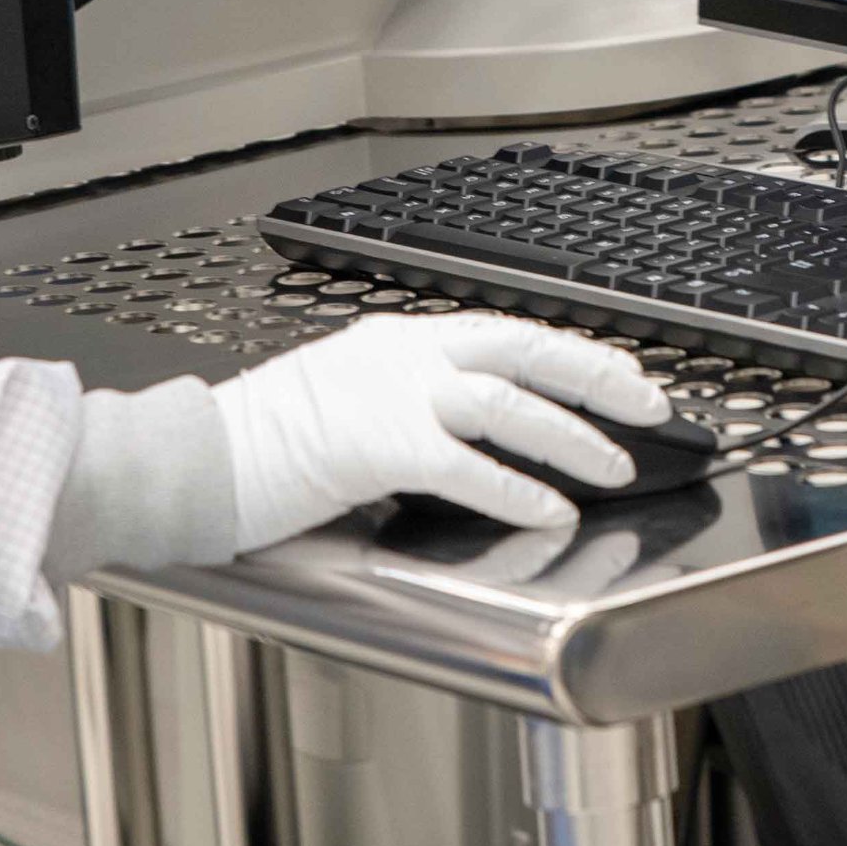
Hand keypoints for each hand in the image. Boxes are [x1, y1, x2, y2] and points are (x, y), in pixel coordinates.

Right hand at [212, 311, 671, 545]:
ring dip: (570, 436)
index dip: (579, 356)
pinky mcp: (373, 445)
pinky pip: (464, 466)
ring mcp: (389, 395)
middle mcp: (403, 354)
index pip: (512, 335)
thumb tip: (487, 445)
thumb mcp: (351, 400)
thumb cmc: (264, 444)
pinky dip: (515, 488)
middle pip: (527, 348)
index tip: (626, 379)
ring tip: (613, 467)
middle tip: (651, 407)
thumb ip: (417, 410)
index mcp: (401, 340)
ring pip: (508, 402)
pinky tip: (548, 510)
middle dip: (599, 377)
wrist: (195, 457)